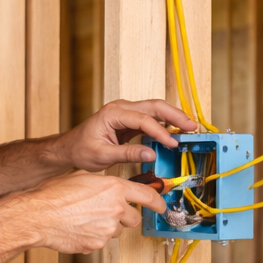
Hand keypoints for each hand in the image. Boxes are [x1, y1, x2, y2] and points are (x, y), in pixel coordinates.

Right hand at [17, 172, 167, 253]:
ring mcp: (107, 228)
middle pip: (134, 218)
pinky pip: (101, 242)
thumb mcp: (82, 178)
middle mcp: (115, 208)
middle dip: (126, 217)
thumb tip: (110, 187)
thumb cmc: (54, 194)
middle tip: (110, 214)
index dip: (158, 202)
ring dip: (107, 227)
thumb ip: (103, 184)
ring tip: (86, 219)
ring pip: (117, 231)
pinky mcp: (97, 244)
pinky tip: (78, 229)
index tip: (162, 206)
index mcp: (114, 188)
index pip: (148, 195)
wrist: (38, 215)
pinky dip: (93, 237)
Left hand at [52, 99, 197, 172]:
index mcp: (112, 114)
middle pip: (154, 107)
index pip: (142, 119)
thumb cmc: (81, 149)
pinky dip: (165, 124)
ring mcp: (126, 112)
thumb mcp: (102, 156)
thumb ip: (127, 154)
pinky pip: (151, 119)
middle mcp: (121, 108)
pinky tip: (175, 132)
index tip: (172, 144)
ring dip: (173, 118)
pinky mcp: (130, 121)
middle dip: (175, 115)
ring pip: (155, 110)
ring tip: (189, 128)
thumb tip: (151, 155)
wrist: (70, 148)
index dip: (160, 132)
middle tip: (192, 127)